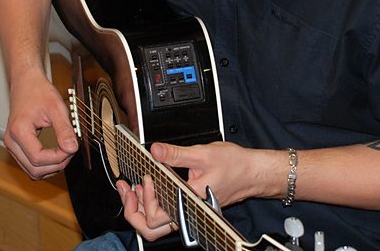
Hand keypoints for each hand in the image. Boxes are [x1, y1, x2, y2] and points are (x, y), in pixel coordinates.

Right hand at [3, 71, 78, 178]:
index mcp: (18, 131)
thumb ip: (64, 129)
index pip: (38, 158)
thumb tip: (72, 148)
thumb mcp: (56, 107)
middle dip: (56, 164)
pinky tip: (56, 153)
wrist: (26, 83)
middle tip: (70, 150)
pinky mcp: (16, 147)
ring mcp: (12, 146)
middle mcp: (11, 142)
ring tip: (64, 151)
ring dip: (51, 167)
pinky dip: (45, 165)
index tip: (72, 147)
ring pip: (32, 172)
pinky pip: (30, 166)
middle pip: (35, 170)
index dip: (59, 157)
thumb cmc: (38, 91)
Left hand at [118, 141, 280, 239]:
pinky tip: (148, 187)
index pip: (156, 215)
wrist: (251, 172)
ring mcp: (187, 211)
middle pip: (150, 228)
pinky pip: (165, 215)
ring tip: (133, 189)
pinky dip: (152, 204)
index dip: (145, 197)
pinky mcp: (188, 206)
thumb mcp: (202, 154)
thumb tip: (155, 151)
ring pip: (156, 225)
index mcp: (189, 200)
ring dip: (141, 209)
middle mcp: (187, 211)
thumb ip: (176, 154)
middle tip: (127, 189)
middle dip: (134, 210)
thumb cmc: (234, 165)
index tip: (146, 176)